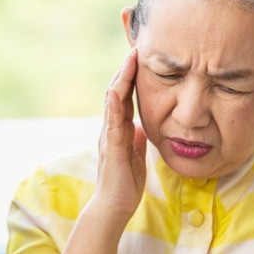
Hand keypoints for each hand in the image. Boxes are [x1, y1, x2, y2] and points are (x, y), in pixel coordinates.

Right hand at [88, 49, 146, 223]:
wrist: (114, 207)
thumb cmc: (125, 184)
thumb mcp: (136, 154)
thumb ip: (137, 138)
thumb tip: (143, 126)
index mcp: (120, 129)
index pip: (126, 95)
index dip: (132, 75)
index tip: (141, 55)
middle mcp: (112, 128)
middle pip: (118, 91)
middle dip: (126, 69)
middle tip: (135, 46)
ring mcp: (110, 136)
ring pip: (113, 101)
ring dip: (121, 79)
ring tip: (129, 59)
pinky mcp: (112, 148)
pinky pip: (113, 123)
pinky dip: (115, 106)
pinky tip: (119, 91)